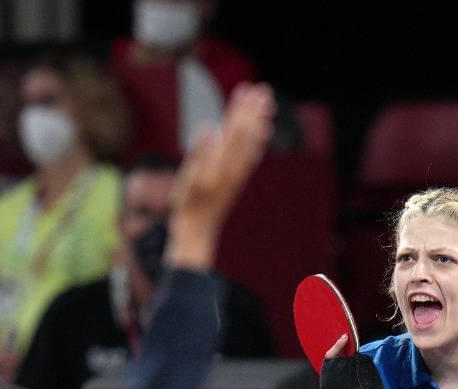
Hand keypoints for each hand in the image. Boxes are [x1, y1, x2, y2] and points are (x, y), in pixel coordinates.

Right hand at [170, 83, 275, 231]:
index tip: (248, 91)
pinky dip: (256, 144)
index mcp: (223, 161)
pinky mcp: (235, 181)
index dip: (241, 109)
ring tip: (267, 109)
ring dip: (258, 123)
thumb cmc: (190, 203)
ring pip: (250, 143)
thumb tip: (209, 129)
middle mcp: (234, 166)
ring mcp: (236, 174)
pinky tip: (262, 138)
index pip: (235, 129)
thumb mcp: (189, 177)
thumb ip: (200, 153)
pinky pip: (250, 158)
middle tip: (265, 92)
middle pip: (246, 132)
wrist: (198, 228)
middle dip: (254, 111)